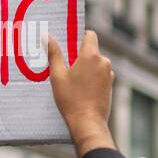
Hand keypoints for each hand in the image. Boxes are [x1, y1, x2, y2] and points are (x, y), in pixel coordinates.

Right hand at [45, 30, 114, 157]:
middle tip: (65, 66)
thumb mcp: (57, 75)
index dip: (79, 36)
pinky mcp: (110, 86)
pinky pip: (99, 76)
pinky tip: (80, 90)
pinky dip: (91, 79)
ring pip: (96, 64)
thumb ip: (54, 54)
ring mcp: (109, 75)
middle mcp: (104, 62)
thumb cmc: (71, 99)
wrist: (88, 123)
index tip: (69, 43)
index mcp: (91, 55)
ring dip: (85, 68)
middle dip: (79, 56)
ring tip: (71, 81)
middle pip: (91, 51)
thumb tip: (47, 36)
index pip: (90, 35)